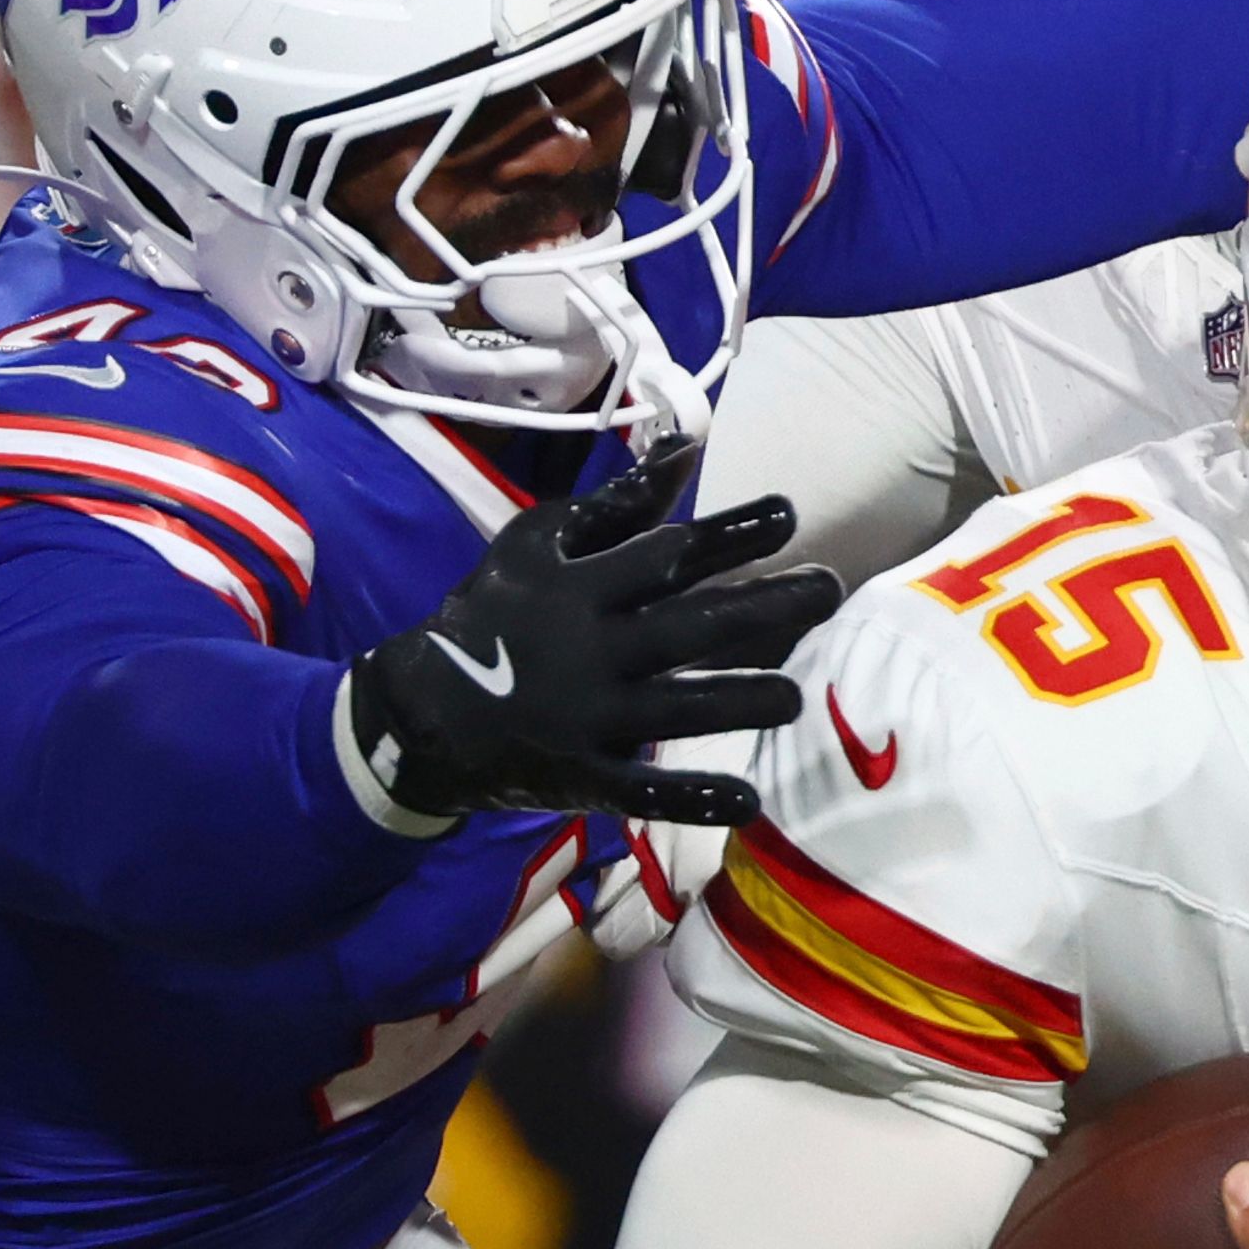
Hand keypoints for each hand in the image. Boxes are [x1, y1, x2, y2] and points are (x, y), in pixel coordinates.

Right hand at [343, 437, 840, 828]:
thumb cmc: (493, 614)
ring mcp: (588, 718)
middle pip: (688, 628)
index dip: (729, 534)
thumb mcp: (540, 545)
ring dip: (738, 702)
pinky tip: (748, 799)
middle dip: (763, 609)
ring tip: (794, 698)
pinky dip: (692, 798)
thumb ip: (619, 506)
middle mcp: (589, 650)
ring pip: (675, 711)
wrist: (418, 711)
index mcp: (579, 588)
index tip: (789, 516)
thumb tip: (686, 449)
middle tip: (829, 591)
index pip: (666, 556)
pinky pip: (642, 791)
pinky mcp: (582, 776)